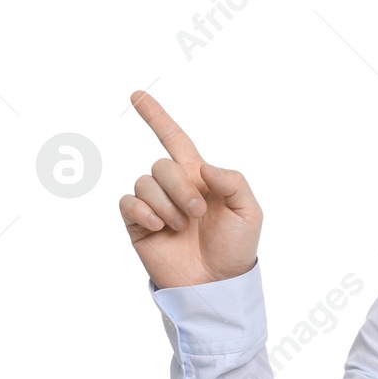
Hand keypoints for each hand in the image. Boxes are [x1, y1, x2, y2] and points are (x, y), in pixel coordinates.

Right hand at [119, 91, 262, 289]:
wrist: (218, 284)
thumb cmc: (236, 248)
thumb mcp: (249, 212)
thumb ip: (233, 181)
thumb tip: (203, 167)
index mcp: (199, 178)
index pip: (174, 140)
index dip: (157, 117)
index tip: (136, 94)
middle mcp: (174, 188)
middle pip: (161, 165)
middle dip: (180, 187)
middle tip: (197, 213)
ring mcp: (155, 206)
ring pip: (145, 182)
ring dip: (167, 204)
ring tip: (182, 226)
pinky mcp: (138, 225)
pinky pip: (129, 203)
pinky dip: (144, 212)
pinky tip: (159, 227)